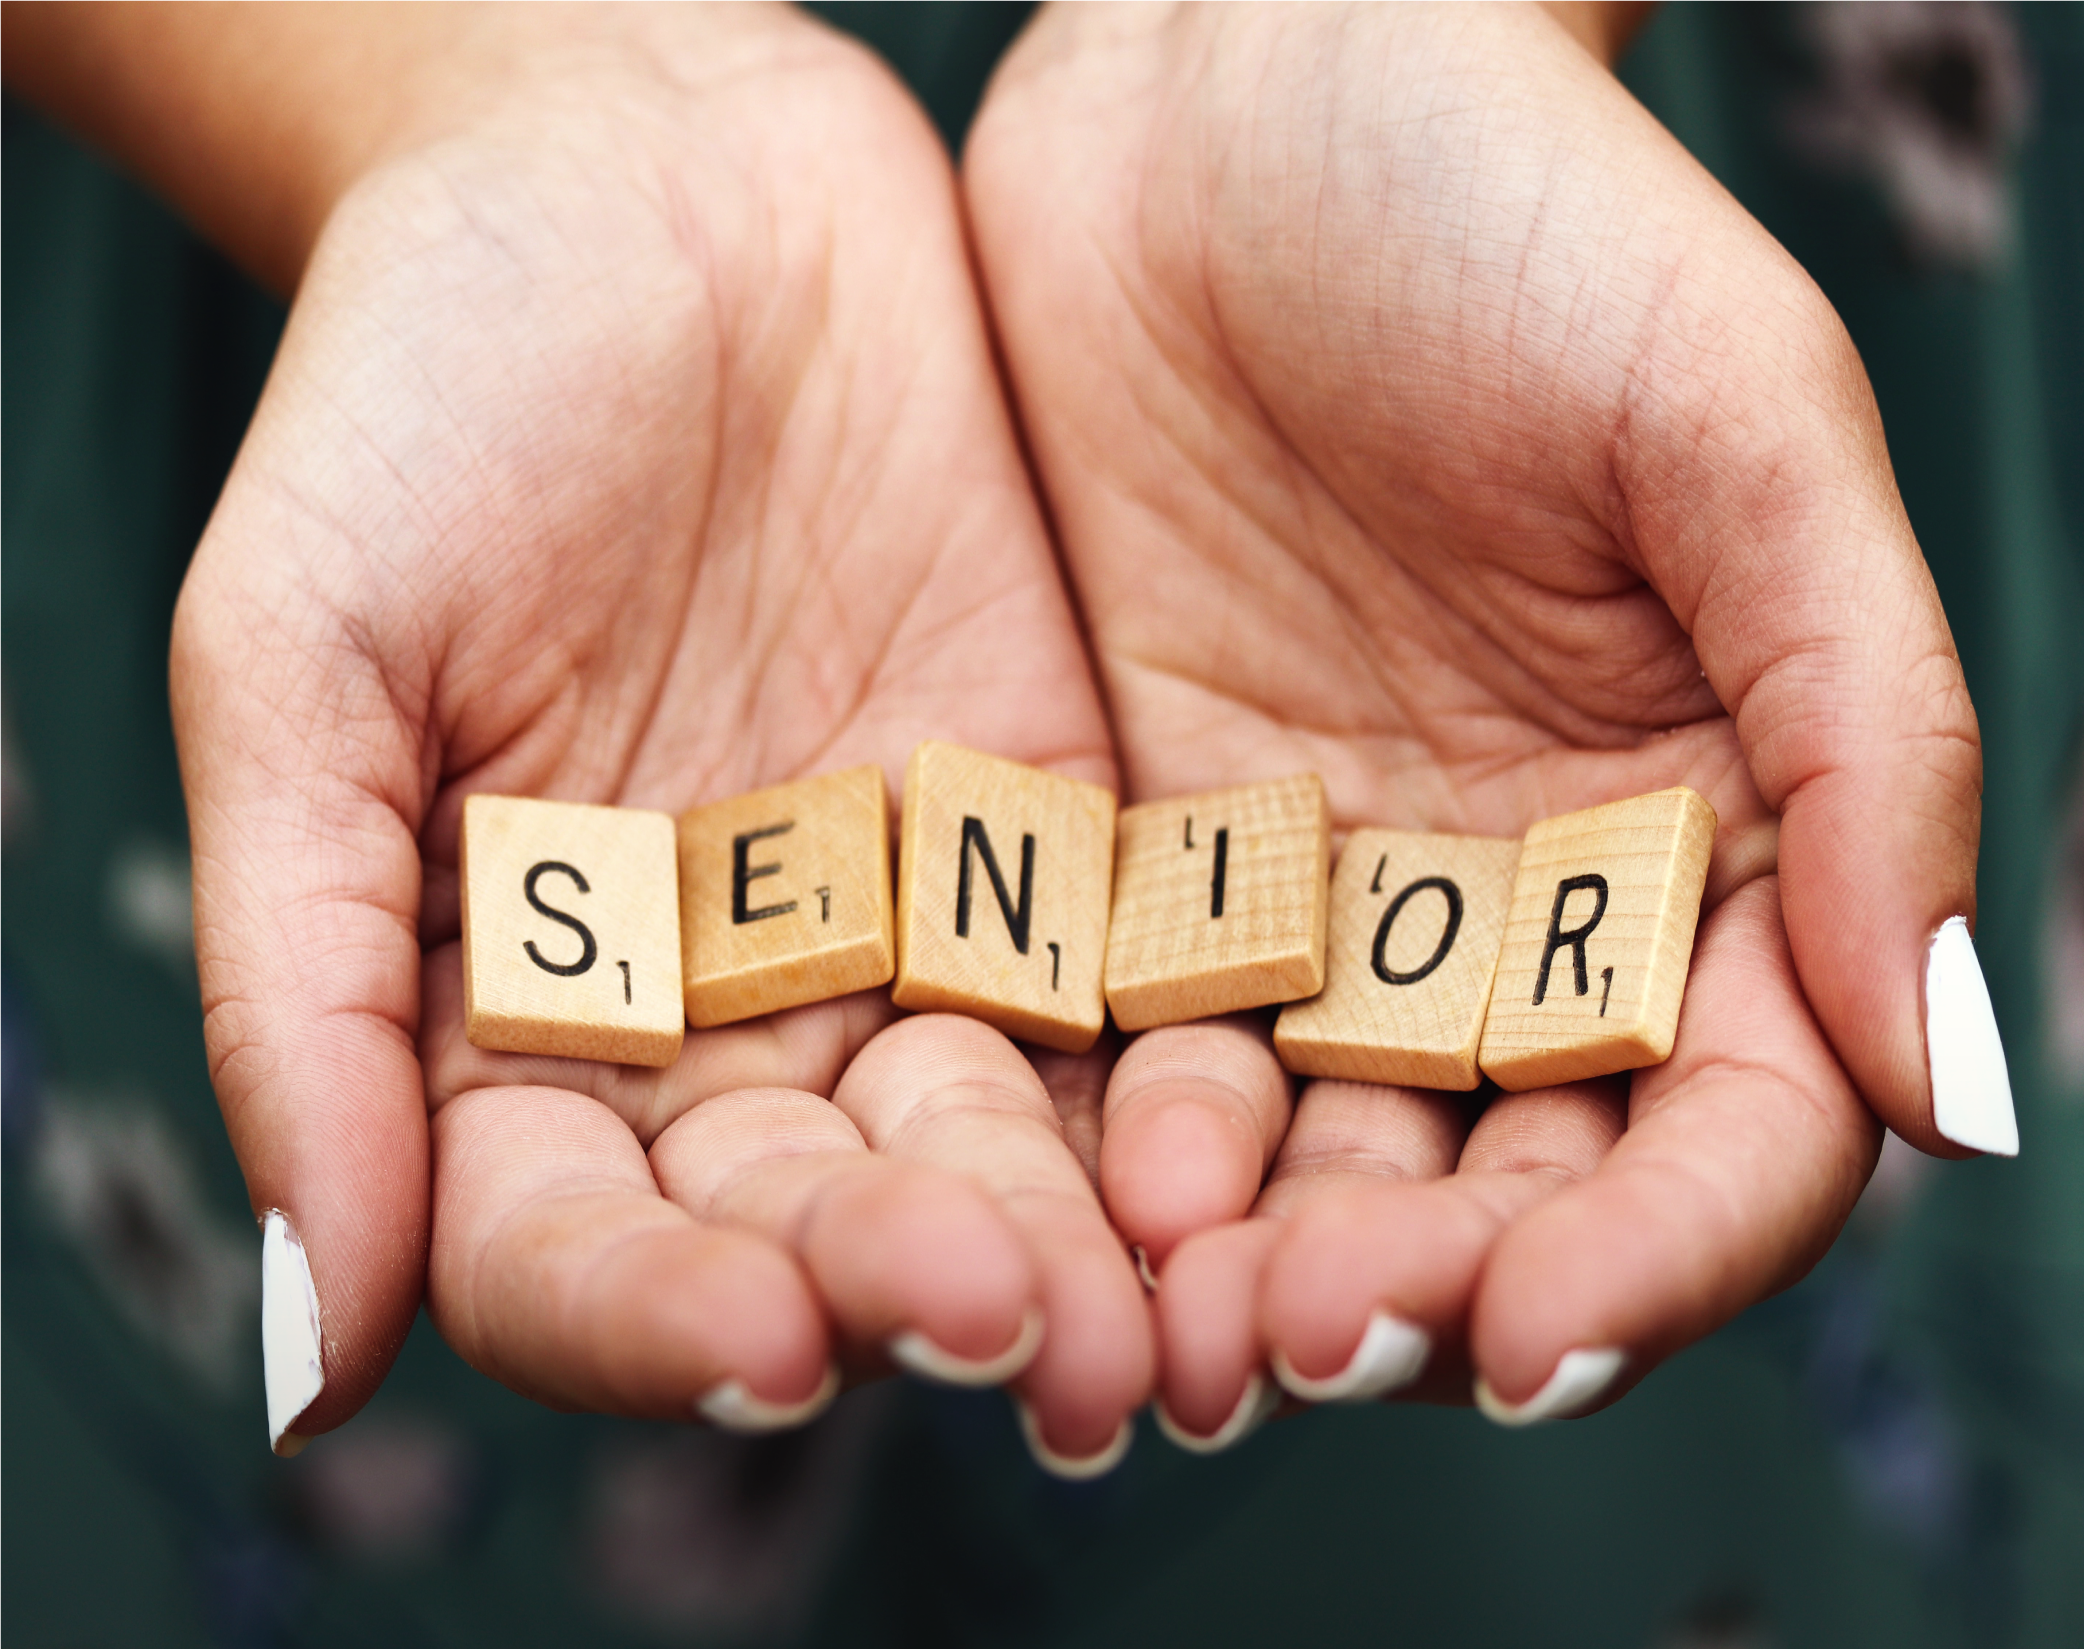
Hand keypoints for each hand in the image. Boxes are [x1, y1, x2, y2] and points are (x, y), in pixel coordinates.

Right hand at [165, 0, 1147, 1457]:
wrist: (644, 178)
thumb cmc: (422, 397)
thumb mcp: (302, 666)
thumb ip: (302, 989)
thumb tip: (310, 1346)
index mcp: (513, 1020)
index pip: (570, 1242)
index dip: (653, 1312)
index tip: (759, 1340)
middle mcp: (718, 1016)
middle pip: (809, 1216)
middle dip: (905, 1284)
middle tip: (1017, 1335)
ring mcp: (900, 929)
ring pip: (989, 1133)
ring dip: (1070, 1230)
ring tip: (1150, 1308)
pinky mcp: (1054, 831)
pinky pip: (1120, 977)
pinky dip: (1178, 1070)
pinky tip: (1244, 1144)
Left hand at [966, 0, 1985, 1434]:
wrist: (1236, 85)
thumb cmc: (1519, 210)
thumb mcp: (1743, 429)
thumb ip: (1862, 733)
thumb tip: (1952, 1076)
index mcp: (1714, 835)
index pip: (1723, 1127)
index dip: (1652, 1258)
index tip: (1534, 1338)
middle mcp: (1522, 901)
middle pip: (1502, 1180)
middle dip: (1416, 1291)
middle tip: (1296, 1344)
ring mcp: (1324, 892)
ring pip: (1311, 1148)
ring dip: (1246, 1260)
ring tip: (1158, 1332)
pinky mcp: (1145, 851)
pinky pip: (1134, 1035)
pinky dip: (1109, 1135)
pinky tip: (1058, 1199)